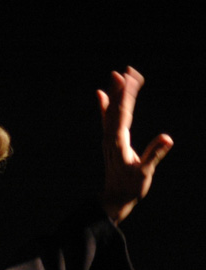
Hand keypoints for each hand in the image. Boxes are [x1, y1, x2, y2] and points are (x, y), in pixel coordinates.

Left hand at [98, 66, 172, 222]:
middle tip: (128, 70)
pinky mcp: (110, 141)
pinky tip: (101, 94)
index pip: (122, 113)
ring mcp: (108, 138)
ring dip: (115, 93)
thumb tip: (167, 138)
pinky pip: (106, 119)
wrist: (115, 198)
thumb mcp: (144, 173)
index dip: (126, 96)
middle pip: (115, 108)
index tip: (130, 79)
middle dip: (121, 89)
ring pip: (110, 111)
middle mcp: (110, 137)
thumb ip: (154, 155)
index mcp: (118, 142)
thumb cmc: (131, 187)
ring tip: (118, 75)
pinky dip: (104, 106)